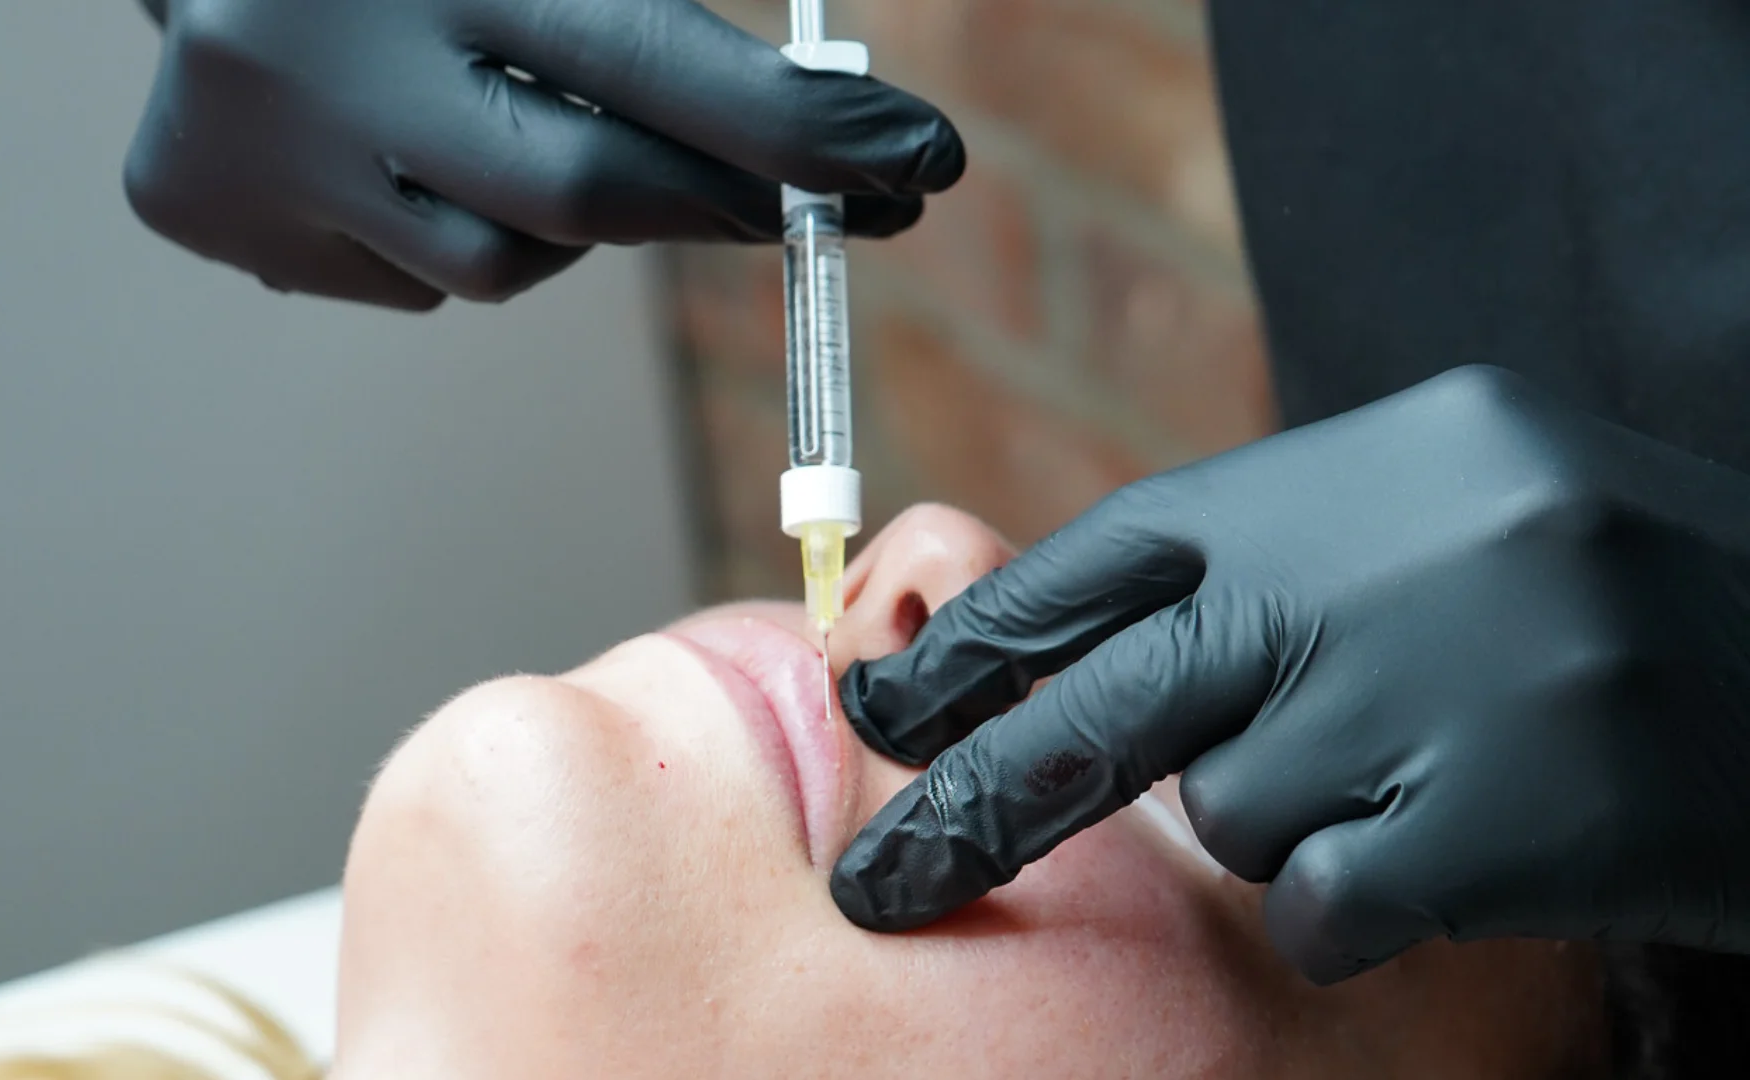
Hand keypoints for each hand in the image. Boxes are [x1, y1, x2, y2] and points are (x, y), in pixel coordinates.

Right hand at [124, 0, 961, 308]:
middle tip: (800, 196)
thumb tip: (819, 111)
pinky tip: (408, 150)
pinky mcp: (208, 211)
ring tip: (529, 127)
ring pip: (495, 265)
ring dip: (563, 222)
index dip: (799, 128)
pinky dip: (450, 225)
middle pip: (582, 197)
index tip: (918, 158)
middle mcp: (332, 58)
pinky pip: (404, 276)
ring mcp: (259, 152)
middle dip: (712, 199)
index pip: (651, 63)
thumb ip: (649, 5)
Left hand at [830, 365, 1749, 984]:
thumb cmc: (1603, 596)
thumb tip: (1079, 649)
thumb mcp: (1438, 516)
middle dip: (984, 797)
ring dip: (1296, 821)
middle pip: (1114, 698)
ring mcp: (1440, 687)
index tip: (881, 709)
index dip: (978, 641)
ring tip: (1426, 772)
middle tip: (882, 877)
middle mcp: (1380, 559)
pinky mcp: (1501, 817)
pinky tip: (1466, 849)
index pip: (1109, 555)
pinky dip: (1364, 902)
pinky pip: (1331, 902)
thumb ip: (1276, 564)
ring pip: (1239, 812)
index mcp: (1354, 466)